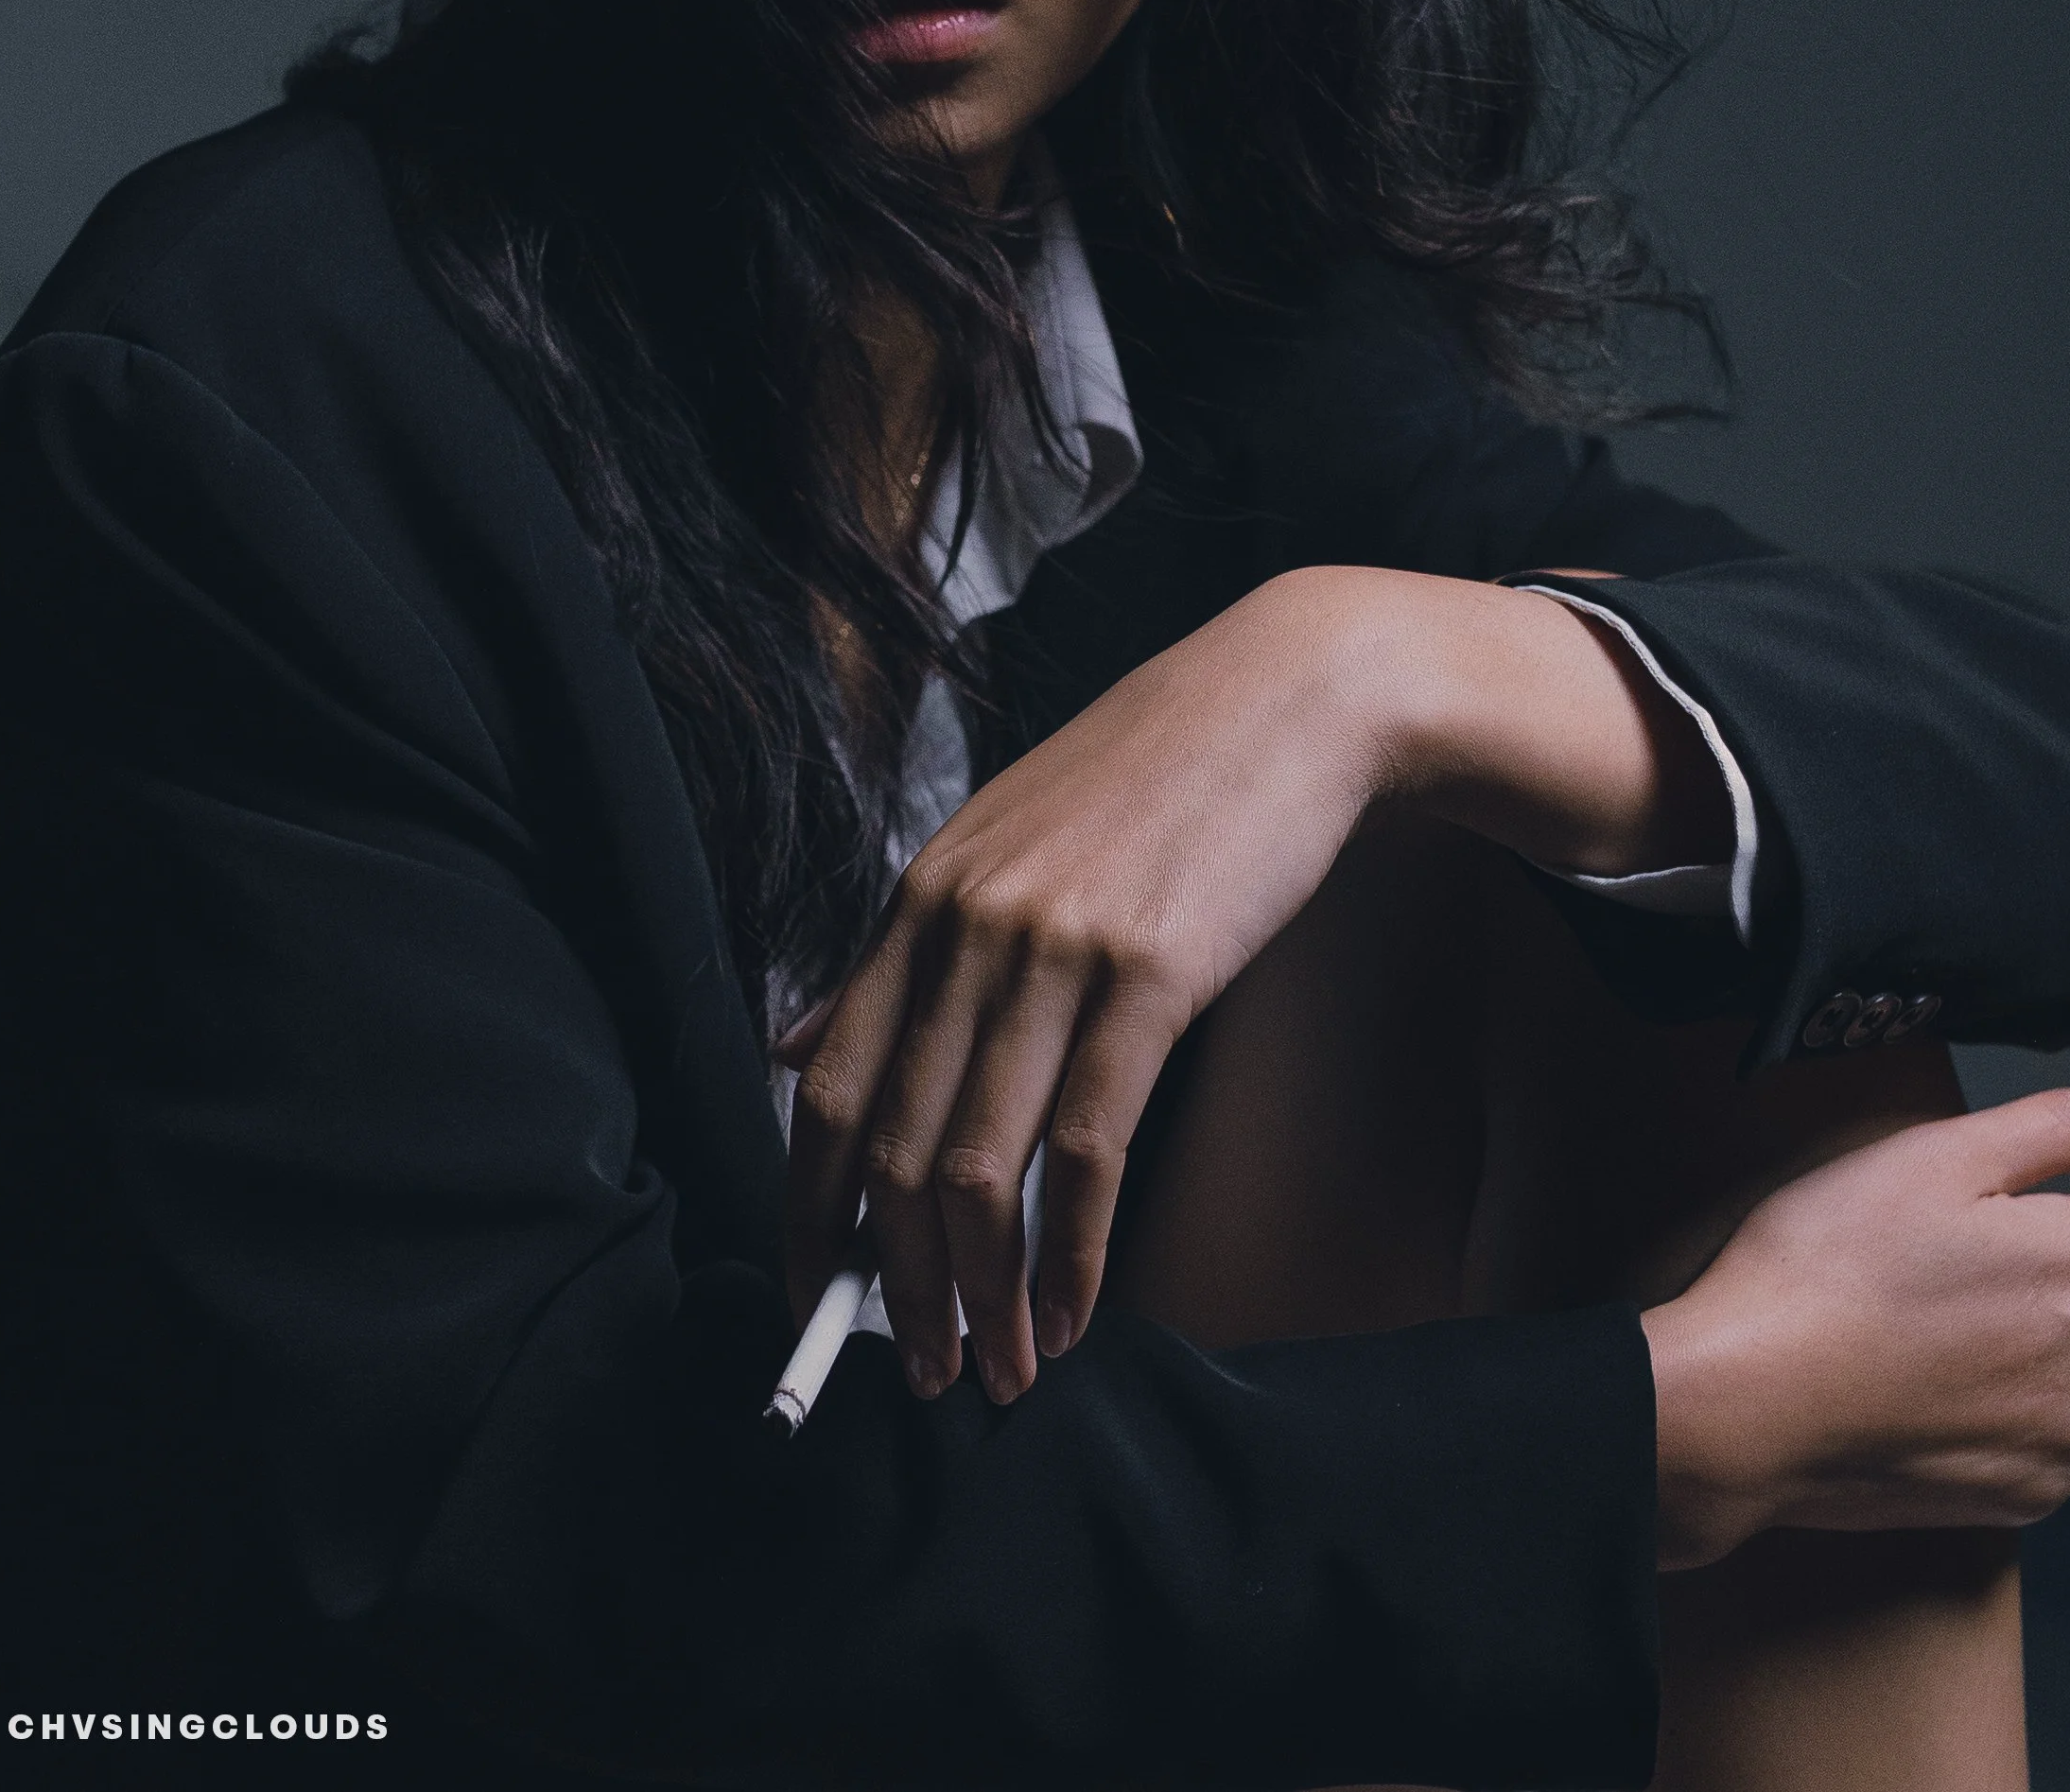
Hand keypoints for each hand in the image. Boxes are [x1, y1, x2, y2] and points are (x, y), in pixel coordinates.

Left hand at [784, 565, 1716, 1401]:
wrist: (1287, 697)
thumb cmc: (1149, 779)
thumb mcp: (994, 843)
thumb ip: (893, 955)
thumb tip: (782, 1050)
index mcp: (918, 898)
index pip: (819, 1090)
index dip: (808, 1215)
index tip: (815, 1303)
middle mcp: (964, 925)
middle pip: (888, 1152)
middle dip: (895, 1288)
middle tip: (919, 1373)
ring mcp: (1053, 949)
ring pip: (976, 1170)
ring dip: (979, 1297)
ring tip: (998, 1369)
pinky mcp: (1150, 975)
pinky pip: (1086, 1151)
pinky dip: (1069, 1257)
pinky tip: (1073, 1311)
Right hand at [1643, 1084, 2069, 1567]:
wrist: (1753, 1402)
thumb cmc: (1829, 1265)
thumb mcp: (1934, 1157)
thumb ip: (2061, 1126)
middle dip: (2046, 1261)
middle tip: (1939, 1247)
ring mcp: (2065, 1436)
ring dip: (2024, 1337)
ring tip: (1917, 1321)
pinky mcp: (2025, 1495)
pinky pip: (2042, 1434)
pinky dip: (2002, 1404)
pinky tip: (1925, 1383)